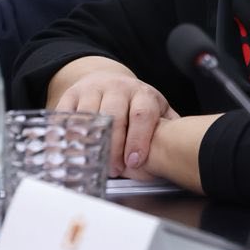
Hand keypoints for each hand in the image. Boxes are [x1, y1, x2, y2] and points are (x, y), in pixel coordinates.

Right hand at [52, 61, 179, 177]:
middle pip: (114, 116)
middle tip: (114, 169)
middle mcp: (117, 88)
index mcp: (142, 94)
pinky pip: (65, 114)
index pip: (142, 114)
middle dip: (114, 146)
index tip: (135, 162)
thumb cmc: (135, 103)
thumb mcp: (156, 109)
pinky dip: (64, 132)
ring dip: (89, 142)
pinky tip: (67, 148)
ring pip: (89, 115)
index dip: (139, 139)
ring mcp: (93, 89)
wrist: (108, 80)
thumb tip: (185, 145)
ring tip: (91, 162)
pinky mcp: (72, 94)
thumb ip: (168, 126)